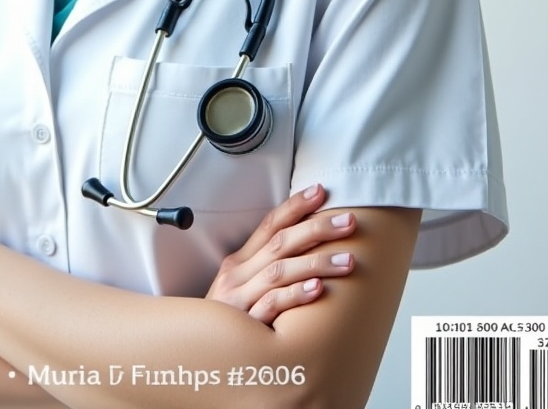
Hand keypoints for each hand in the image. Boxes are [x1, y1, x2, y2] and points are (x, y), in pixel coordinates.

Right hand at [205, 184, 355, 323]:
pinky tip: (317, 289)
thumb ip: (268, 270)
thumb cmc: (229, 322)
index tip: (321, 191)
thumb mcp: (242, 289)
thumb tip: (308, 250)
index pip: (270, 224)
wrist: (197, 355)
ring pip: (280, 271)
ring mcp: (239, 297)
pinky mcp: (243, 324)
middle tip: (349, 221)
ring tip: (348, 260)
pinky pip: (271, 305)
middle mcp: (238, 274)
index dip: (295, 206)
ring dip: (317, 263)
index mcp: (239, 261)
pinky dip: (294, 295)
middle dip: (317, 228)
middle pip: (280, 242)